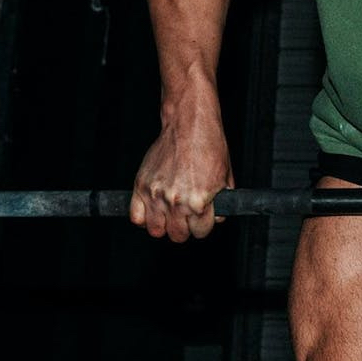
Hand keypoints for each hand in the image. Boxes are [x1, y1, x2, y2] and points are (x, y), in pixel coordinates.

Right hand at [129, 111, 232, 241]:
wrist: (188, 125)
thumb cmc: (208, 146)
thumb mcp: (225, 177)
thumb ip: (222, 202)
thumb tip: (216, 218)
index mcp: (198, 201)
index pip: (201, 232)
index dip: (205, 225)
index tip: (203, 218)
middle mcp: (176, 201)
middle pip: (178, 235)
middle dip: (186, 228)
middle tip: (188, 215)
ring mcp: (156, 194)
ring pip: (156, 230)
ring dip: (165, 225)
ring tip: (171, 214)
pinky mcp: (141, 185)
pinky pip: (136, 216)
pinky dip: (144, 218)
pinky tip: (154, 210)